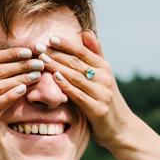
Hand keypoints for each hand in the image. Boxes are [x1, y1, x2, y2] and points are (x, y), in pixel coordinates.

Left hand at [38, 31, 140, 151]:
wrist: (121, 128)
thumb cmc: (106, 100)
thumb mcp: (103, 76)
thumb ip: (94, 54)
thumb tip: (85, 32)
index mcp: (104, 68)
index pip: (83, 51)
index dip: (66, 44)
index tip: (50, 38)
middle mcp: (104, 78)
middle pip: (76, 63)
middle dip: (56, 54)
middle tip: (38, 48)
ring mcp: (102, 94)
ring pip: (76, 77)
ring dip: (57, 67)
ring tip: (41, 60)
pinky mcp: (98, 110)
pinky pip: (79, 95)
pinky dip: (67, 86)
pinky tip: (55, 78)